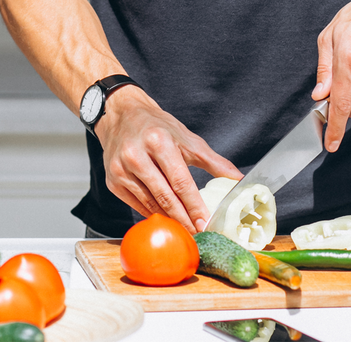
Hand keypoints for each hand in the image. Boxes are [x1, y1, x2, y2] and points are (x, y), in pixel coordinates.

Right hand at [95, 87, 242, 232]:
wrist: (122, 116)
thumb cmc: (157, 127)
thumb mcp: (187, 138)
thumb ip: (214, 161)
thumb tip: (238, 178)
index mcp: (158, 141)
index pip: (180, 180)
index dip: (194, 205)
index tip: (205, 223)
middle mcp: (136, 155)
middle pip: (164, 196)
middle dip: (184, 219)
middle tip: (198, 234)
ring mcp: (121, 169)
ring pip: (150, 203)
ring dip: (169, 220)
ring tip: (185, 230)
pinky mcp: (112, 181)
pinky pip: (137, 205)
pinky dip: (153, 214)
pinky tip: (166, 220)